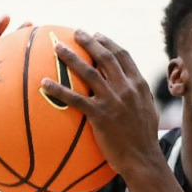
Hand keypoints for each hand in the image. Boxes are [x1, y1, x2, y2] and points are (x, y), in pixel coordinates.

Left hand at [41, 31, 160, 175]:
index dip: (108, 43)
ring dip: (71, 57)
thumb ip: (138, 96)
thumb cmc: (144, 139)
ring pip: (89, 72)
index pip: (123, 56)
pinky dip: (58, 89)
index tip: (96, 35)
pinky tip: (44, 83)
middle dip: (89, 41)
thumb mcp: (148, 111)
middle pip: (105, 57)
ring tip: (57, 48)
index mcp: (138, 85)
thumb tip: (128, 89)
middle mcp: (126, 88)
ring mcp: (113, 101)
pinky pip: (75, 98)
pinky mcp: (100, 115)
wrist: (142, 158)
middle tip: (75, 33)